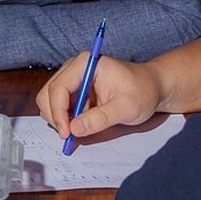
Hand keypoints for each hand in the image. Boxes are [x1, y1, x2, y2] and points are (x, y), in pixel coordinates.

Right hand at [38, 52, 160, 141]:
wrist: (152, 87)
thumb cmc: (143, 91)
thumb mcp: (126, 108)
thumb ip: (100, 118)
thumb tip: (74, 129)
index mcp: (85, 64)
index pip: (59, 88)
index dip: (58, 112)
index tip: (67, 133)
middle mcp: (74, 68)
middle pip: (47, 94)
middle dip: (56, 116)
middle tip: (70, 135)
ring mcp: (72, 79)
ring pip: (49, 101)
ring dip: (60, 119)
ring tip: (82, 127)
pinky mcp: (74, 90)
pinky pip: (59, 106)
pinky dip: (65, 119)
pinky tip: (83, 123)